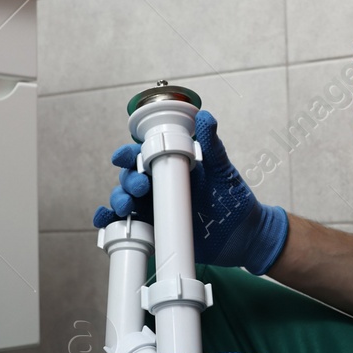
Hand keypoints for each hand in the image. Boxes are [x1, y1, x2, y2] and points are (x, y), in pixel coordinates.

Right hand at [90, 109, 289, 274]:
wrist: (246, 236)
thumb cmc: (235, 200)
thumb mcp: (223, 171)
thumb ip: (213, 146)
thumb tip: (205, 117)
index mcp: (172, 168)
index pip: (143, 157)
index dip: (128, 155)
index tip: (123, 156)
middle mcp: (160, 188)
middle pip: (130, 179)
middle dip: (127, 180)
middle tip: (139, 186)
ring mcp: (156, 211)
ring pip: (125, 202)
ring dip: (118, 201)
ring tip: (126, 206)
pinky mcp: (156, 234)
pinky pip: (130, 228)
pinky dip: (112, 224)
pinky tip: (106, 221)